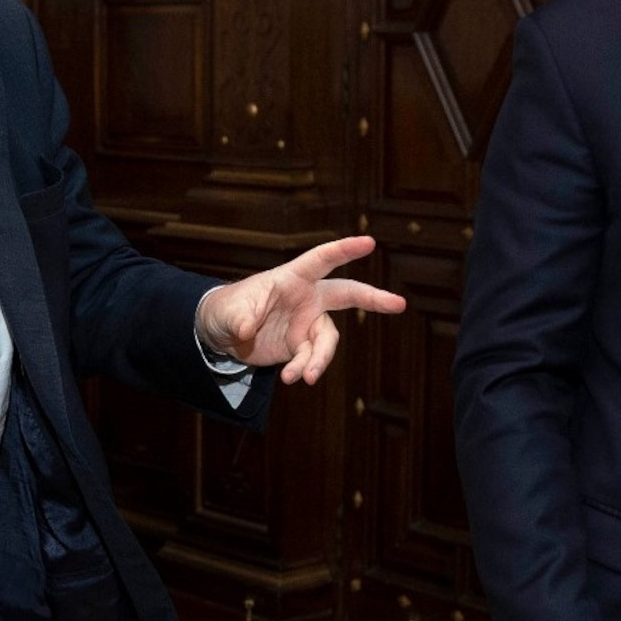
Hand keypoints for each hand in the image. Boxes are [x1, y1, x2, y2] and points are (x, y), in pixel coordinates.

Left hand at [194, 235, 405, 383]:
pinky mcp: (301, 346)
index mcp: (292, 278)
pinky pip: (312, 359)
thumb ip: (241, 317)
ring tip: (306, 377)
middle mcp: (306, 298)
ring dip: (319, 359)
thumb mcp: (230, 310)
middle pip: (347, 294)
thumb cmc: (227, 308)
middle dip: (373, 299)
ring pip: (327, 340)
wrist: (221, 334)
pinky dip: (304, 369)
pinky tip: (290, 378)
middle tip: (399, 304)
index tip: (368, 243)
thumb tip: (246, 329)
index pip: (321, 260)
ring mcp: (306, 323)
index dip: (344, 250)